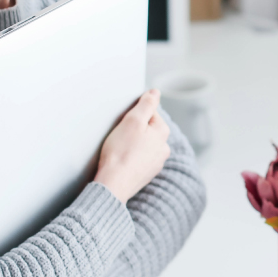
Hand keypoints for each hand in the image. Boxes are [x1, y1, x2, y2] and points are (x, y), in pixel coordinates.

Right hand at [94, 89, 170, 203]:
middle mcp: (163, 148)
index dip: (134, 114)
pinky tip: (121, 159)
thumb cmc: (121, 152)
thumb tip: (155, 92)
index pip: (150, 112)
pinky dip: (131, 157)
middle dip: (134, 129)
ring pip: (144, 144)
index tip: (124, 122)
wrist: (114, 184)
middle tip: (120, 135)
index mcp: (163, 133)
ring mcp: (156, 163)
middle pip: (148, 129)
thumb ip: (146, 104)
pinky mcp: (146, 174)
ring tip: (119, 148)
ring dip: (133, 143)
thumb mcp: (133, 121)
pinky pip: (139, 159)